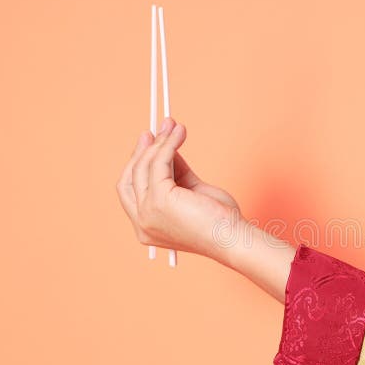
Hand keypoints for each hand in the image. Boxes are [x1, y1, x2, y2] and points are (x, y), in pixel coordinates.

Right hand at [116, 117, 295, 301]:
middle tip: (156, 129)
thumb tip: (168, 148)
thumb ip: (177, 175)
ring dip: (159, 142)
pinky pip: (159, 163)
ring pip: (144, 168)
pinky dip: (168, 145)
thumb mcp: (193, 193)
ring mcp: (146, 214)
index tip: (150, 143)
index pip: (133, 191)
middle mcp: (141, 224)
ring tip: (175, 126)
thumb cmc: (220, 221)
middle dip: (141, 151)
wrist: (234, 238)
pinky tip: (179, 134)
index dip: (139, 165)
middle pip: (130, 179)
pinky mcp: (158, 201)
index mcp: (147, 227)